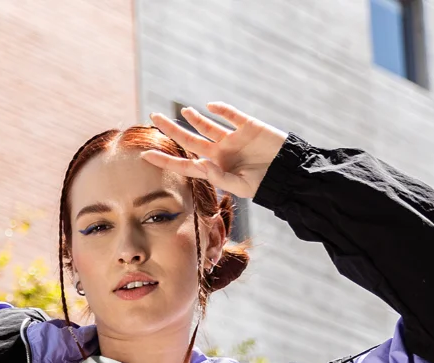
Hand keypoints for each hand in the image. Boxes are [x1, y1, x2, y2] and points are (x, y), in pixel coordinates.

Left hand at [144, 104, 288, 199]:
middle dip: (171, 130)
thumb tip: (201, 163)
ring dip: (194, 118)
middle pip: (190, 140)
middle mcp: (219, 153)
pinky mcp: (248, 126)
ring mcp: (232, 138)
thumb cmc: (264, 184)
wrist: (289, 173)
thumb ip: (219, 177)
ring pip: (207, 126)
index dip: (165, 159)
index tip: (145, 155)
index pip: (184, 164)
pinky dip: (221, 110)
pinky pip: (231, 115)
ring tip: (181, 111)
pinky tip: (210, 106)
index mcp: (215, 169)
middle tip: (153, 117)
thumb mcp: (241, 186)